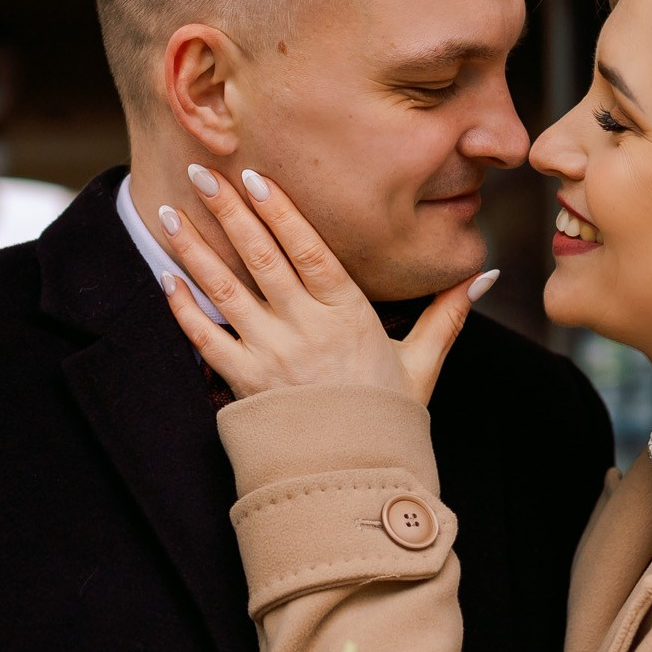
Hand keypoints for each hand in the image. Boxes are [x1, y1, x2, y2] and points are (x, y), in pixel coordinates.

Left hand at [156, 164, 497, 405]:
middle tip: (201, 172)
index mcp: (348, 314)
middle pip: (261, 258)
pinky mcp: (244, 385)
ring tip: (170, 213)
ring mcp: (271, 356)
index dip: (279, 210)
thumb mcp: (422, 362)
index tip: (254, 177)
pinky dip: (184, 309)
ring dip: (194, 250)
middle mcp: (306, 329)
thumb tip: (484, 274)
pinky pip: (205, 340)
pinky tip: (167, 278)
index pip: (308, 249)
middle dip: (229, 212)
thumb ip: (447, 314)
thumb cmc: (386, 419)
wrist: (354, 479)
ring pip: (225, 291)